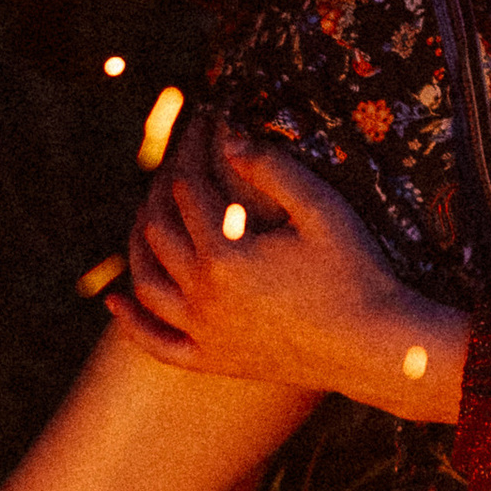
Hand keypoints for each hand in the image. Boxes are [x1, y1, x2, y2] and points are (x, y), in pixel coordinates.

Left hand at [110, 116, 466, 416]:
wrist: (375, 348)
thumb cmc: (358, 272)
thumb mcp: (322, 210)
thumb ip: (273, 169)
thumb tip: (228, 138)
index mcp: (226, 254)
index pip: (188, 193)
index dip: (192, 154)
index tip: (201, 129)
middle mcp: (204, 296)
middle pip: (158, 233)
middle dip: (161, 194)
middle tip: (176, 168)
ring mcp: (205, 333)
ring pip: (147, 285)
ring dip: (136, 248)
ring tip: (142, 221)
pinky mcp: (214, 361)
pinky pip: (158, 345)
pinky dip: (132, 322)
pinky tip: (115, 300)